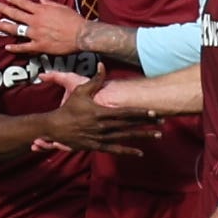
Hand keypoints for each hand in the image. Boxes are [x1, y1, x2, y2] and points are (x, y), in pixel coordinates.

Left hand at [0, 0, 83, 55]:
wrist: (80, 34)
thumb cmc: (74, 20)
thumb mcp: (62, 7)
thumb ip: (49, 3)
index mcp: (41, 10)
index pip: (24, 3)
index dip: (14, 0)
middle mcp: (35, 21)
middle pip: (16, 14)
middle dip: (3, 9)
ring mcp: (35, 34)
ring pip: (15, 29)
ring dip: (4, 25)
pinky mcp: (39, 45)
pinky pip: (24, 47)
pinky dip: (15, 47)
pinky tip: (7, 46)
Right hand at [43, 64, 160, 154]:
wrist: (55, 127)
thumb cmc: (68, 108)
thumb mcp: (80, 91)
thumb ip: (94, 80)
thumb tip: (102, 64)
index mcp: (101, 113)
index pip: (125, 113)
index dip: (140, 112)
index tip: (154, 112)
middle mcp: (103, 126)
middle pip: (129, 125)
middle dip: (146, 124)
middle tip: (162, 123)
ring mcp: (101, 138)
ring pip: (125, 137)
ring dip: (142, 136)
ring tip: (157, 135)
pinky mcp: (97, 146)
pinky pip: (115, 149)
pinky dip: (128, 151)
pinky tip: (140, 152)